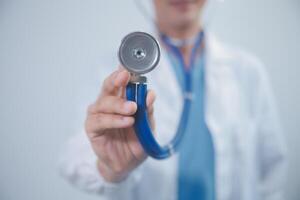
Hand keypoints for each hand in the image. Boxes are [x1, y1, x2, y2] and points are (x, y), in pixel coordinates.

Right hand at [85, 68, 155, 182]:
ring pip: (104, 102)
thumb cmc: (136, 141)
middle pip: (108, 86)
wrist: (127, 163)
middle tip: (125, 77)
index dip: (123, 71)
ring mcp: (98, 114)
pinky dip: (113, 119)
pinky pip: (100, 120)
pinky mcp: (92, 128)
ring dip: (118, 104)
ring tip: (132, 109)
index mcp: (121, 98)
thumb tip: (150, 94)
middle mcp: (108, 103)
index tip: (129, 65)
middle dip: (116, 79)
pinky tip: (126, 121)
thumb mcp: (148, 125)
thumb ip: (148, 110)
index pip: (121, 81)